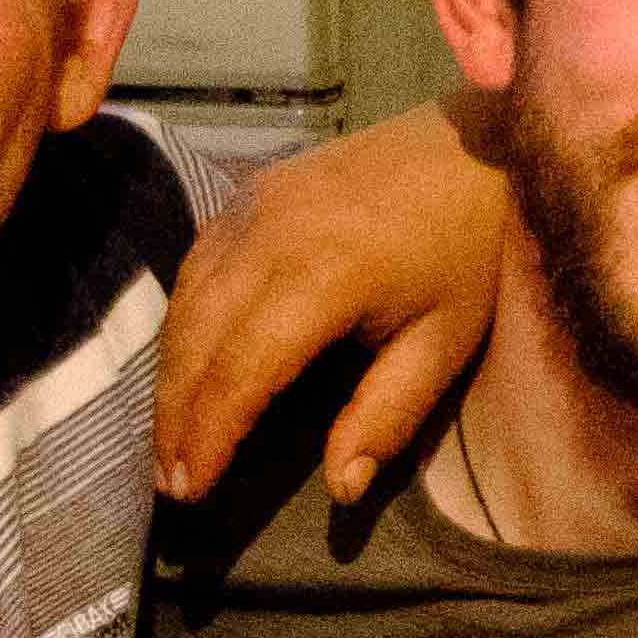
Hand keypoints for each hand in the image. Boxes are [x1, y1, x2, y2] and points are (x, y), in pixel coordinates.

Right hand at [152, 104, 509, 507]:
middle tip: (167, 482)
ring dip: (170, 375)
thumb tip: (341, 488)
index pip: (242, 371)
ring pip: (185, 302)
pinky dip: (181, 324)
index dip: (210, 436)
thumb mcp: (445, 343)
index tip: (190, 490)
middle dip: (175, 417)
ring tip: (169, 439)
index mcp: (324, 274)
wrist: (470, 147)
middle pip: (197, 339)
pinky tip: (185, 369)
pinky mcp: (247, 194)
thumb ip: (387, 416)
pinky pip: (195, 266)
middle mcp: (271, 234)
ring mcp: (251, 206)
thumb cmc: (465, 253)